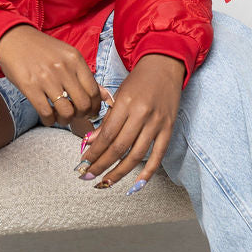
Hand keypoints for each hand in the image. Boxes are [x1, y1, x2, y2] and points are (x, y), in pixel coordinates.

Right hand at [0, 25, 101, 126]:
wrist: (14, 39)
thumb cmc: (42, 49)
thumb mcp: (67, 55)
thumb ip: (84, 75)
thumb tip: (104, 96)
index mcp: (75, 59)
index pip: (94, 91)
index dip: (94, 106)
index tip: (90, 111)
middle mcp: (63, 68)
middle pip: (83, 104)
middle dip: (81, 115)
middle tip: (75, 115)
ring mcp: (46, 78)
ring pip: (66, 111)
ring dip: (65, 119)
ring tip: (61, 116)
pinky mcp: (30, 87)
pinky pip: (46, 113)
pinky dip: (49, 120)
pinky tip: (48, 117)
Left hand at [77, 54, 184, 190]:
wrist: (165, 66)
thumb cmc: (138, 80)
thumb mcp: (118, 95)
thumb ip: (106, 120)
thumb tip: (90, 142)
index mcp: (127, 103)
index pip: (107, 134)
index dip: (94, 152)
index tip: (83, 163)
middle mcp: (142, 114)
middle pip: (119, 147)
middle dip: (101, 165)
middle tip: (87, 176)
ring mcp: (157, 123)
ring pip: (136, 155)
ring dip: (119, 172)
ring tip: (104, 183)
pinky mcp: (169, 129)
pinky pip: (158, 155)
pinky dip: (147, 173)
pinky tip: (135, 185)